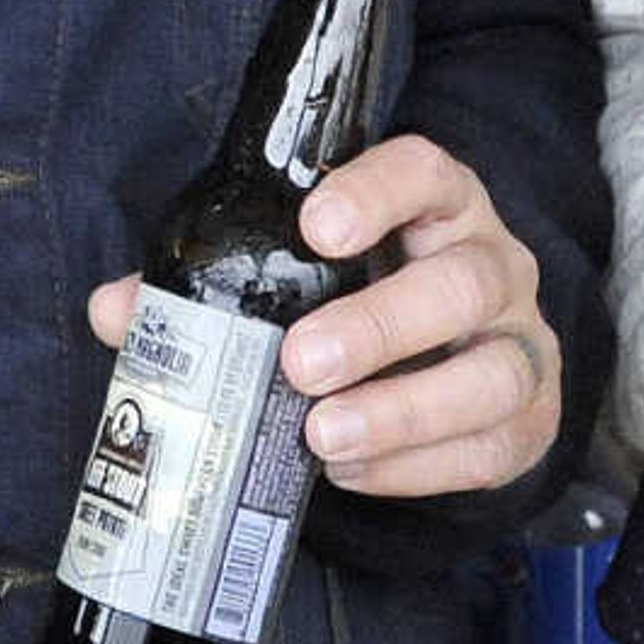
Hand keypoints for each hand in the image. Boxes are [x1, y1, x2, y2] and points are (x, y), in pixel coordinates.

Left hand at [87, 133, 558, 497]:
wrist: (449, 360)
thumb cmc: (357, 297)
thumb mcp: (296, 273)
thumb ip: (208, 286)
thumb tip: (115, 309)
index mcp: (435, 206)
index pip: (424, 172)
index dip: (376, 192)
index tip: (315, 226)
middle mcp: (492, 263)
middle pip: (463, 281)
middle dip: (379, 325)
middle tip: (300, 362)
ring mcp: (521, 342)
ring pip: (492, 371)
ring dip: (404, 410)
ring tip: (323, 436)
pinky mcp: (529, 419)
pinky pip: (490, 447)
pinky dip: (419, 467)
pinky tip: (353, 471)